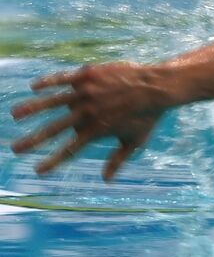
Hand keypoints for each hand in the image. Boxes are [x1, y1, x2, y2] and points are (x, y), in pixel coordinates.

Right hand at [10, 61, 176, 179]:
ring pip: (52, 101)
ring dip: (31, 109)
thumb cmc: (147, 117)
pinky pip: (62, 78)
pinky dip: (48, 82)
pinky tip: (34, 87)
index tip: (38, 171)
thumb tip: (106, 180)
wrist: (156, 88)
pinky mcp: (87, 76)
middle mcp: (87, 113)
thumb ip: (117, 160)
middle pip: (54, 129)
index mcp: (96, 130)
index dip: (52, 162)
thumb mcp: (134, 141)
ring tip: (15, 115)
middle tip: (15, 149)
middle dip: (33, 140)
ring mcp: (85, 93)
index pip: (69, 150)